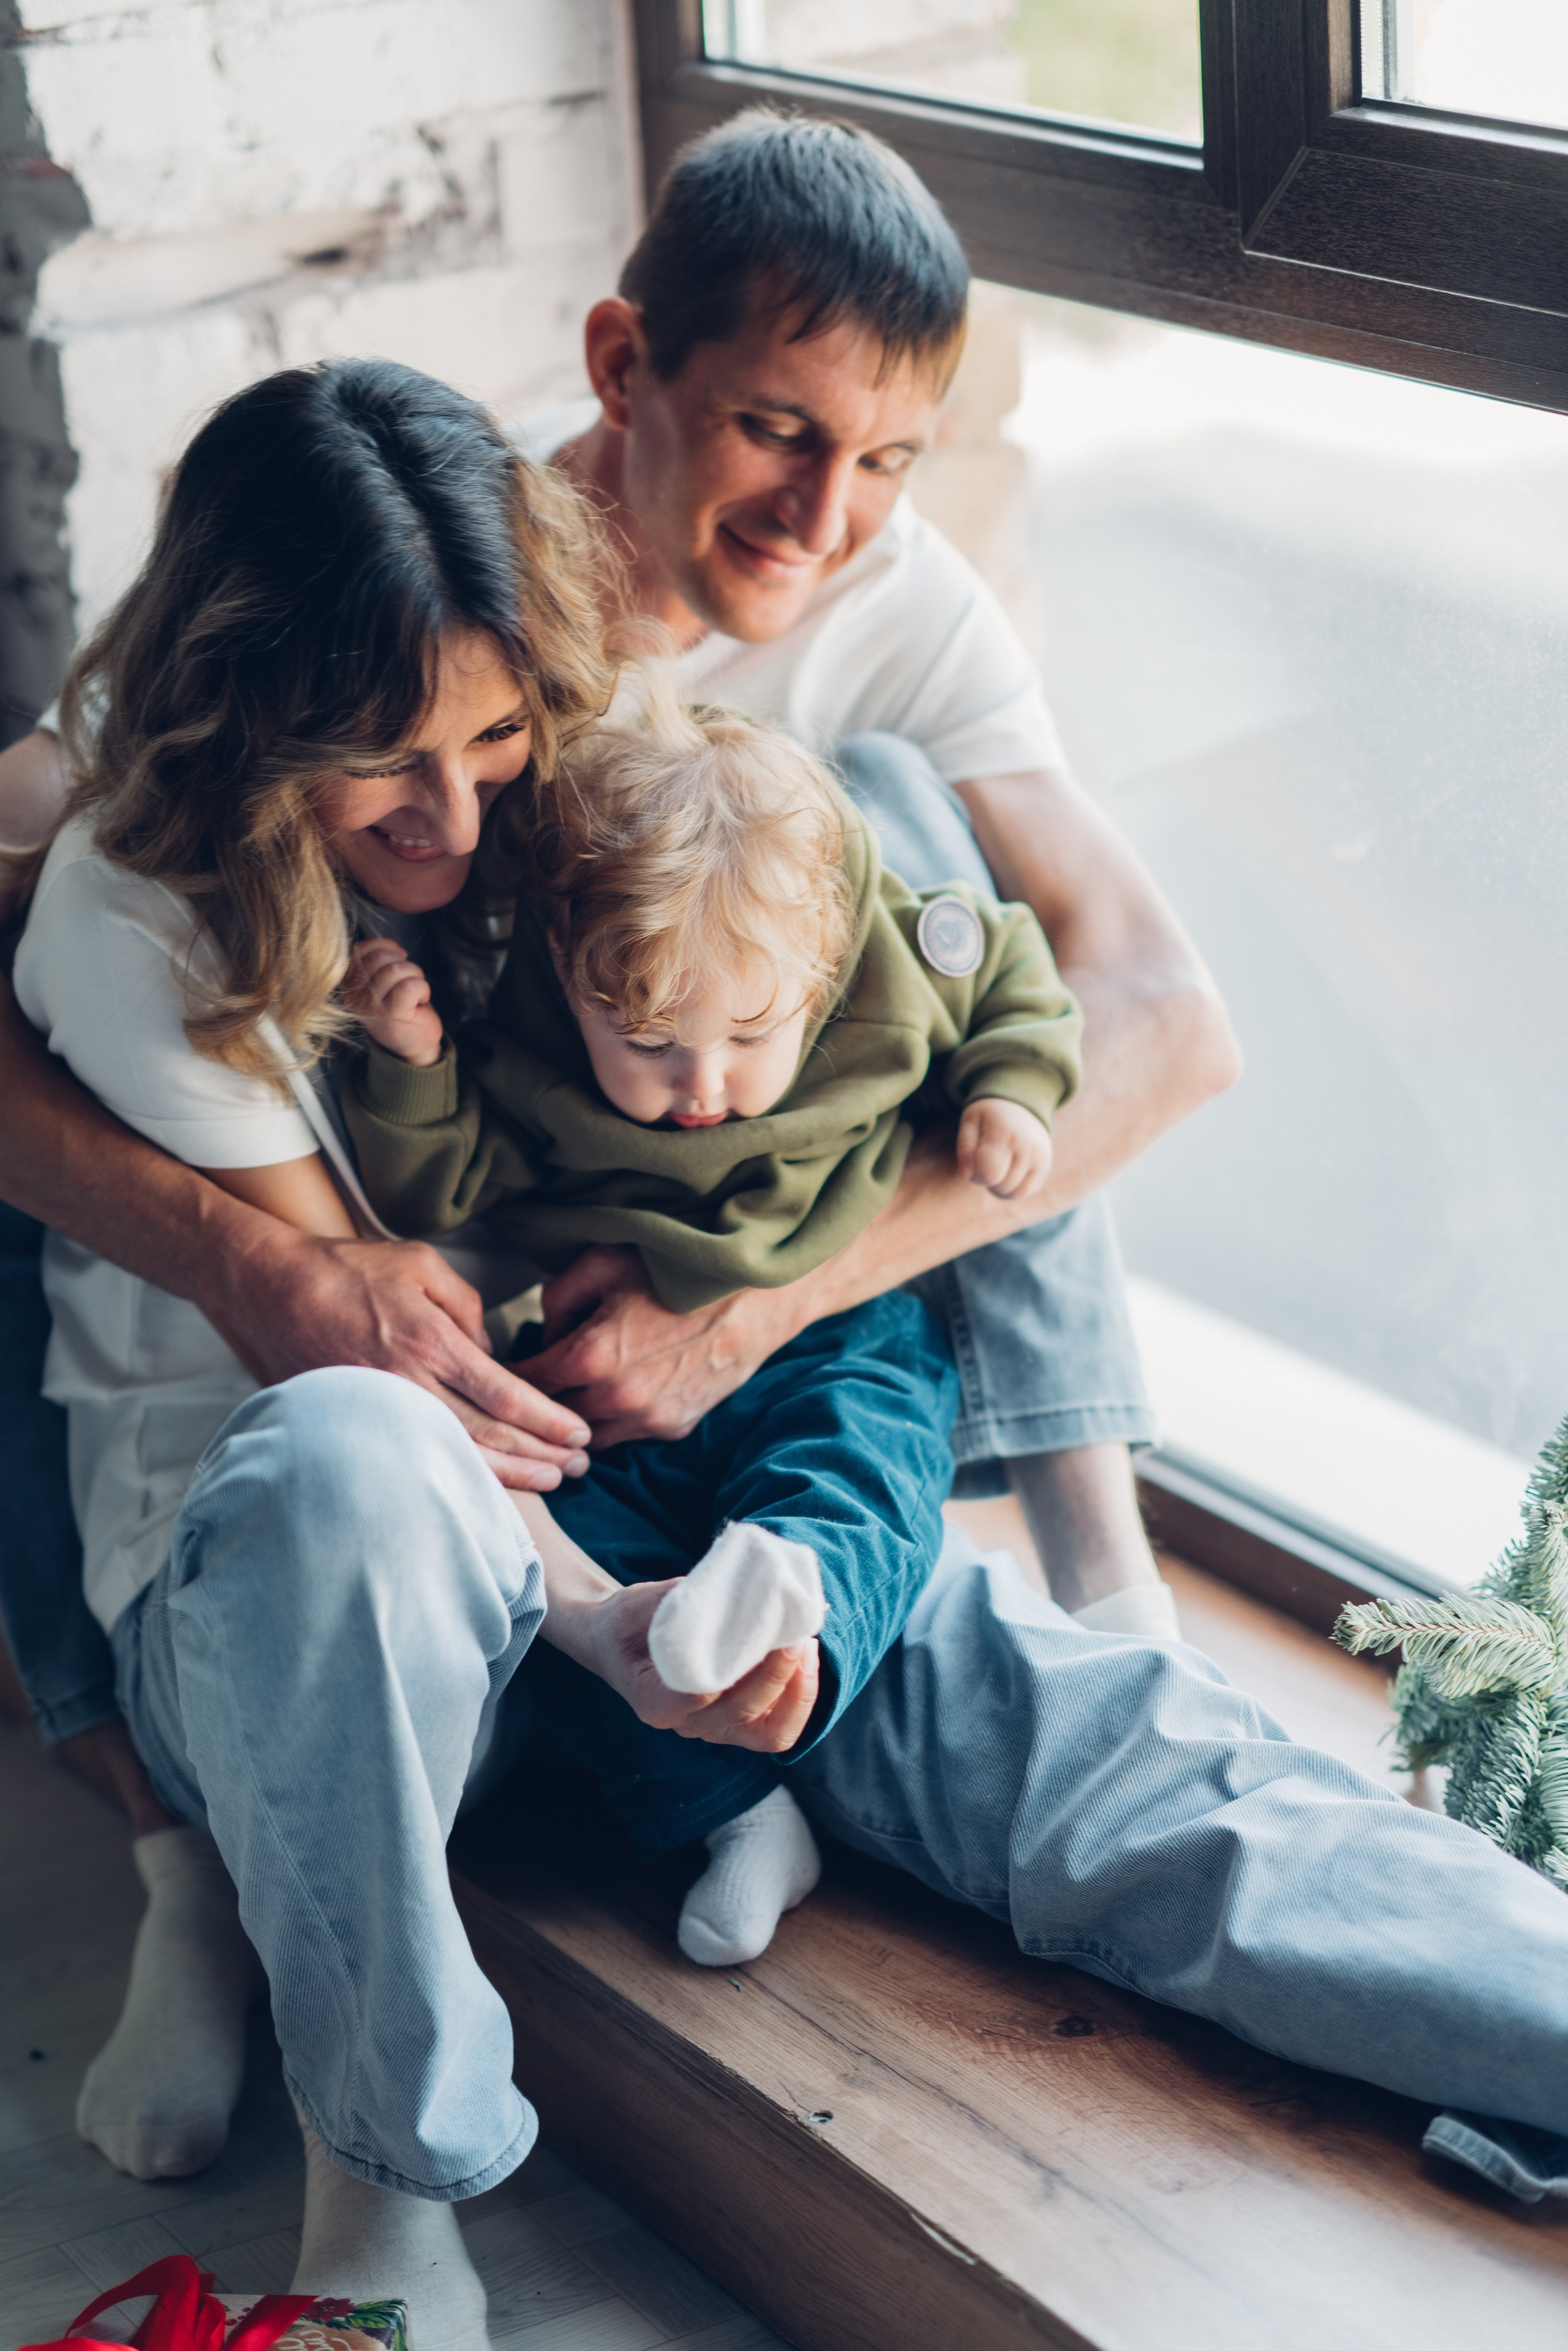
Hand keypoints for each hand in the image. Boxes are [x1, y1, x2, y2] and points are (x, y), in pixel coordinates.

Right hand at [209, 1229, 591, 1490]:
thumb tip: (491, 1351)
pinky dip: (460, 1475)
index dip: (547, 1419)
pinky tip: (489, 1484)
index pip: (503, 1393)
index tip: (579, 1433)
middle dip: (541, 1453)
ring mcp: (381, 1407)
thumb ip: (467, 1306)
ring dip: (510, 1472)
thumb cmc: (347, 1270)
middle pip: (489, 1433)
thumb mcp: (420, 1264)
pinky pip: (418, 1456)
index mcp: (428, 1339)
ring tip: (552, 1481)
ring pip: (456, 1454)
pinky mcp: (360, 1422)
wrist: (269, 1290)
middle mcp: (407, 1381)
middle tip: (581, 1466)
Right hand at [343, 937, 444, 1067]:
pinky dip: (423, 988)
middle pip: (379, 957)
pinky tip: (421, 999)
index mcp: (348, 985)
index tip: (399, 957)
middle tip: (410, 980)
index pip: (359, 951)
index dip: (384, 946)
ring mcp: (371, 1005)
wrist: (413, 1045)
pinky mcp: (391, 1013)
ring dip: (415, 975)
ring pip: (395, 970)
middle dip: (402, 963)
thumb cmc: (399, 1009)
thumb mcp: (381, 983)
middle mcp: (354, 995)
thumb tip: (394, 948)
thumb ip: (378, 963)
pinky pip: (410, 985)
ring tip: (415, 991)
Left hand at [526, 1245, 799, 1445]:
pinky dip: (613, 1421)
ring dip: (574, 1420)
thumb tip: (545, 1333)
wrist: (756, 1296)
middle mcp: (614, 1398)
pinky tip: (615, 1395)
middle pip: (550, 1418)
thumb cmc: (678, 1271)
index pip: (523, 1385)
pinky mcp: (673, 1428)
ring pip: (586, 1437)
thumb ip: (557, 1298)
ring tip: (570, 1396)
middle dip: (536, 1405)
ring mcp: (647, 1419)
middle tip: (526, 1388)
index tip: (496, 1373)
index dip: (505, 1378)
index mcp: (589, 1356)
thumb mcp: (602, 1262)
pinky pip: (626, 1435)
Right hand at [579, 1577, 819, 1752]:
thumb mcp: (637, 1604)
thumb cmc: (627, 1622)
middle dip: (777, 1674)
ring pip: (769, 1733)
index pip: (701, 1694)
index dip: (739, 1667)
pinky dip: (796, 1698)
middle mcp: (685, 1724)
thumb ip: (677, 1601)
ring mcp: (712, 1728)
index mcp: (654, 1701)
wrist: (618, 1642)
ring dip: (796, 1694)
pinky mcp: (734, 1723)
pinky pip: (775, 1727)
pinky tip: (804, 1659)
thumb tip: (736, 1584)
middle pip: (742, 1712)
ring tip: (808, 1647)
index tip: (764, 1630)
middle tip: (797, 1633)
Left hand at [955, 1097, 1053, 1200]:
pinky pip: (1026, 1191)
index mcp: (1004, 1134)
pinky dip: (1012, 1189)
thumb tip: (966, 1174)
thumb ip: (964, 1148)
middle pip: (1000, 1186)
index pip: (988, 1174)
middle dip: (987, 1180)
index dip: (975, 1174)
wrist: (1021, 1105)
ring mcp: (1039, 1158)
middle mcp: (1026, 1147)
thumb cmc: (989, 1116)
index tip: (974, 1161)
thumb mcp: (970, 1121)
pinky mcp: (1044, 1166)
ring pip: (1014, 1193)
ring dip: (999, 1187)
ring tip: (995, 1168)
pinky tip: (1007, 1172)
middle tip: (985, 1161)